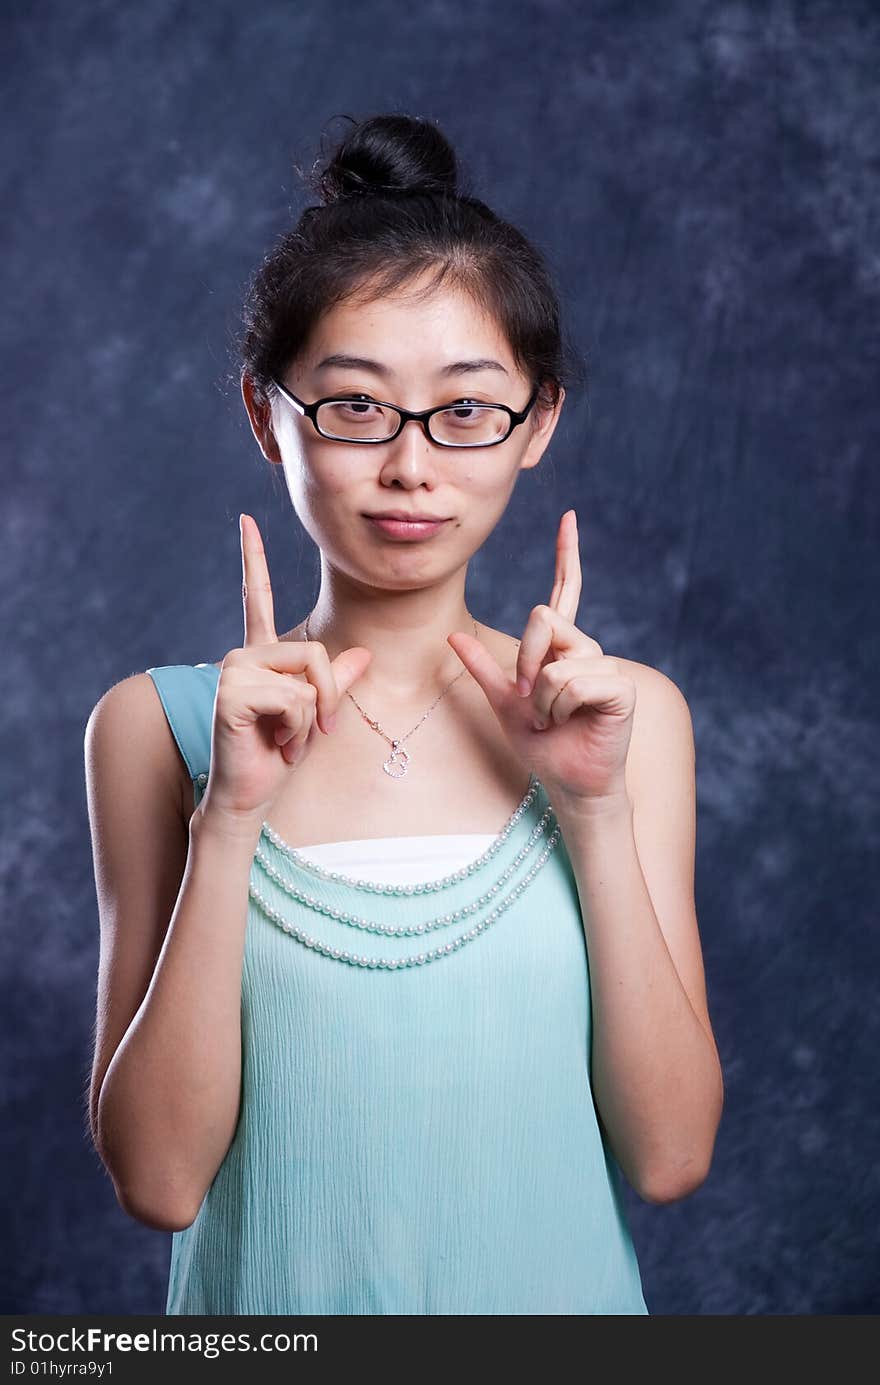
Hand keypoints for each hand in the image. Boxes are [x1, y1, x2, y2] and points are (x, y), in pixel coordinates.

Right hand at [196, 514, 372, 834]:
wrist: (250, 796)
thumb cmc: (278, 757)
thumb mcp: (317, 716)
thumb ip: (335, 682)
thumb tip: (361, 654)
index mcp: (260, 654)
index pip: (256, 597)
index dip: (252, 558)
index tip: (245, 519)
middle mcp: (243, 654)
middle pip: (316, 653)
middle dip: (328, 699)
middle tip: (312, 733)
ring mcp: (233, 669)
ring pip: (308, 678)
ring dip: (310, 720)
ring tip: (285, 740)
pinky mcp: (232, 692)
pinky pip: (294, 699)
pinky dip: (295, 729)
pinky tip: (273, 743)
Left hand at [446, 510, 635, 808]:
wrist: (568, 782)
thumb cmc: (544, 746)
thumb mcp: (504, 703)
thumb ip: (482, 668)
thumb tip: (452, 635)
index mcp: (562, 648)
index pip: (564, 591)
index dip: (567, 555)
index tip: (569, 517)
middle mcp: (587, 648)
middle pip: (543, 618)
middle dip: (525, 661)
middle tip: (530, 699)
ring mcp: (607, 666)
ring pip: (556, 660)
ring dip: (542, 699)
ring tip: (554, 719)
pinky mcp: (621, 687)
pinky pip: (575, 681)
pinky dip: (561, 708)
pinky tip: (572, 722)